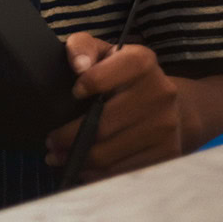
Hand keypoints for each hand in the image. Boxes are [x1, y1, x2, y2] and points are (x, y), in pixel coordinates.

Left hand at [45, 33, 185, 180]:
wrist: (172, 104)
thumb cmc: (123, 74)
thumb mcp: (103, 51)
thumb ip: (82, 46)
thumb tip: (78, 65)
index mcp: (141, 62)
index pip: (101, 77)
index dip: (84, 85)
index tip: (72, 93)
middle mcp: (159, 94)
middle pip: (101, 125)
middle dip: (67, 136)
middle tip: (50, 141)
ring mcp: (166, 127)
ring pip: (110, 153)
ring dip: (78, 159)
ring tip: (58, 156)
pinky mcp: (168, 153)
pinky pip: (125, 171)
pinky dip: (99, 174)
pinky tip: (83, 168)